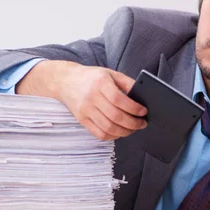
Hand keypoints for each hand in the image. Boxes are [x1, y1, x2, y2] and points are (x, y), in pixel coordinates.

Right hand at [17, 61, 146, 139]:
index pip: (119, 100)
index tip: (144, 112)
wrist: (66, 81)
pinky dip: (113, 136)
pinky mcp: (82, 120)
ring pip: (108, 128)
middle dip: (133, 123)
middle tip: (142, 123)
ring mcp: (85, 110)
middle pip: (115, 116)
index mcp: (100, 83)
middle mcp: (91, 98)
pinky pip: (99, 134)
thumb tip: (143, 96)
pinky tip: (120, 132)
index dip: (134, 108)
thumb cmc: (92, 77)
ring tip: (133, 128)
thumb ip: (127, 83)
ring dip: (125, 132)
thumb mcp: (110, 73)